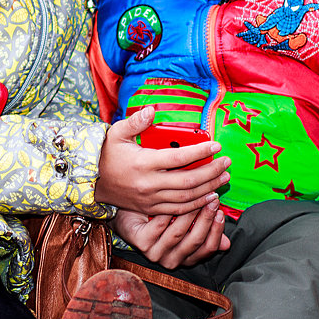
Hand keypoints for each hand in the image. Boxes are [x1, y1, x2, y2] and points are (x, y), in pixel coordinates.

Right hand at [94, 108, 230, 215]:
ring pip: (187, 198)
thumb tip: (153, 109)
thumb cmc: (105, 154)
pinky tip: (210, 196)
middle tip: (227, 163)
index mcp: (143, 163)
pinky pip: (179, 209)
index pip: (179, 157)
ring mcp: (151, 199)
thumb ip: (136, 121)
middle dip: (212, 172)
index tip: (216, 145)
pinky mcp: (151, 208)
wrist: (91, 182)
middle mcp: (149, 184)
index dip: (201, 152)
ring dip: (209, 189)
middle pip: (189, 181)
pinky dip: (197, 204)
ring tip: (224, 178)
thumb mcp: (116, 133)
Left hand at [112, 206, 229, 268]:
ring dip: (190, 212)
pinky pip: (159, 224)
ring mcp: (154, 253)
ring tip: (197, 194)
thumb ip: (204, 233)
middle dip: (206, 218)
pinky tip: (174, 197)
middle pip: (194, 240)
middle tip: (212, 198)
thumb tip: (227, 243)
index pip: (206, 249)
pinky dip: (168, 211)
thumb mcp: (184, 226)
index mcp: (183, 258)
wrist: (126, 216)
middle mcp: (170, 260)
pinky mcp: (141, 243)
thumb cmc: (159, 219)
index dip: (216, 230)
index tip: (221, 212)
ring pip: (178, 232)